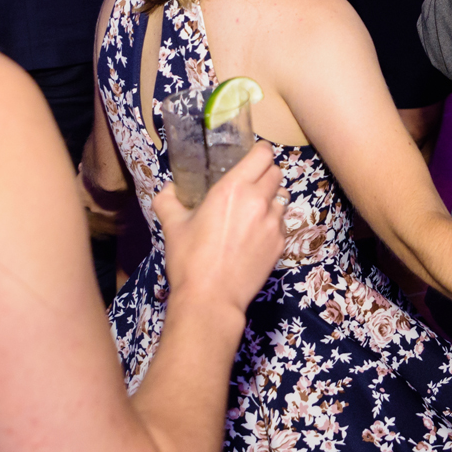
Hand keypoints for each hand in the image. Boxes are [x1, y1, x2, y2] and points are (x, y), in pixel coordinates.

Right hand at [153, 144, 286, 321]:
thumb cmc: (189, 260)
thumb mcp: (173, 226)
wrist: (211, 299)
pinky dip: (272, 222)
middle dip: (264, 173)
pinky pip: (282, 222)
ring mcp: (273, 223)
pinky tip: (255, 234)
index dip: (258, 152)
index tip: (250, 158)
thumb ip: (168, 200)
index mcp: (233, 189)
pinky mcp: (281, 244)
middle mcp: (258, 201)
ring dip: (271, 198)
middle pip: (276, 172)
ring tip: (253, 210)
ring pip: (282, 197)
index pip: (263, 154)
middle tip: (249, 184)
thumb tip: (168, 189)